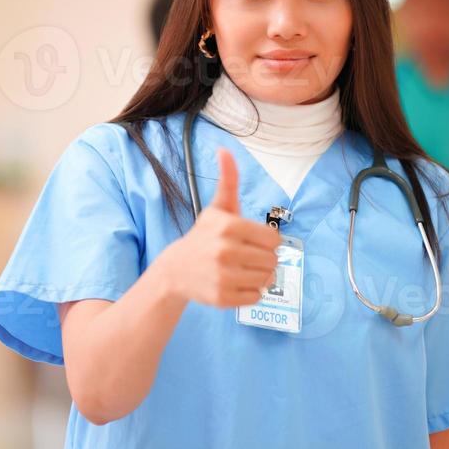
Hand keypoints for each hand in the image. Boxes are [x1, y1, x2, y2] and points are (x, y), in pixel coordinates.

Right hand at [158, 148, 281, 308]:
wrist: (175, 270)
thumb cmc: (203, 237)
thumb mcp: (217, 208)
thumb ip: (228, 180)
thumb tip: (225, 150)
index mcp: (229, 226)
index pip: (273, 240)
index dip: (266, 242)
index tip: (251, 241)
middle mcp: (226, 251)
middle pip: (272, 260)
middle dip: (263, 260)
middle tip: (245, 258)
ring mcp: (223, 276)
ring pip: (266, 279)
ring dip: (259, 277)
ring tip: (241, 270)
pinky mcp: (222, 298)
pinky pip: (255, 297)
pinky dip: (249, 292)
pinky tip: (234, 283)